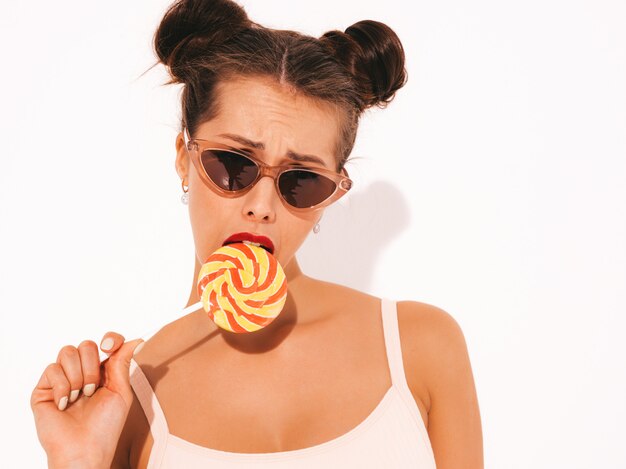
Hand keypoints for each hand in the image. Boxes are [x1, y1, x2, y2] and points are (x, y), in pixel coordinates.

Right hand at [30, 333, 143, 468]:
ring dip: (78, 376)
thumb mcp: (120, 391)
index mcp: (102, 371)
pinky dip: (62, 387)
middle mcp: (81, 372)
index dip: (109, 339)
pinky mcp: (43, 389)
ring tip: (80, 397)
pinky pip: (52, 369)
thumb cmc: (105, 426)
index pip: (104, 342)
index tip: (109, 347)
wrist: (85, 449)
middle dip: (92, 367)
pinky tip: (65, 404)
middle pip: (85, 345)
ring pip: (68, 352)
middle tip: (93, 390)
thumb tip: (136, 340)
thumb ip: (123, 363)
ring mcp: (61, 380)